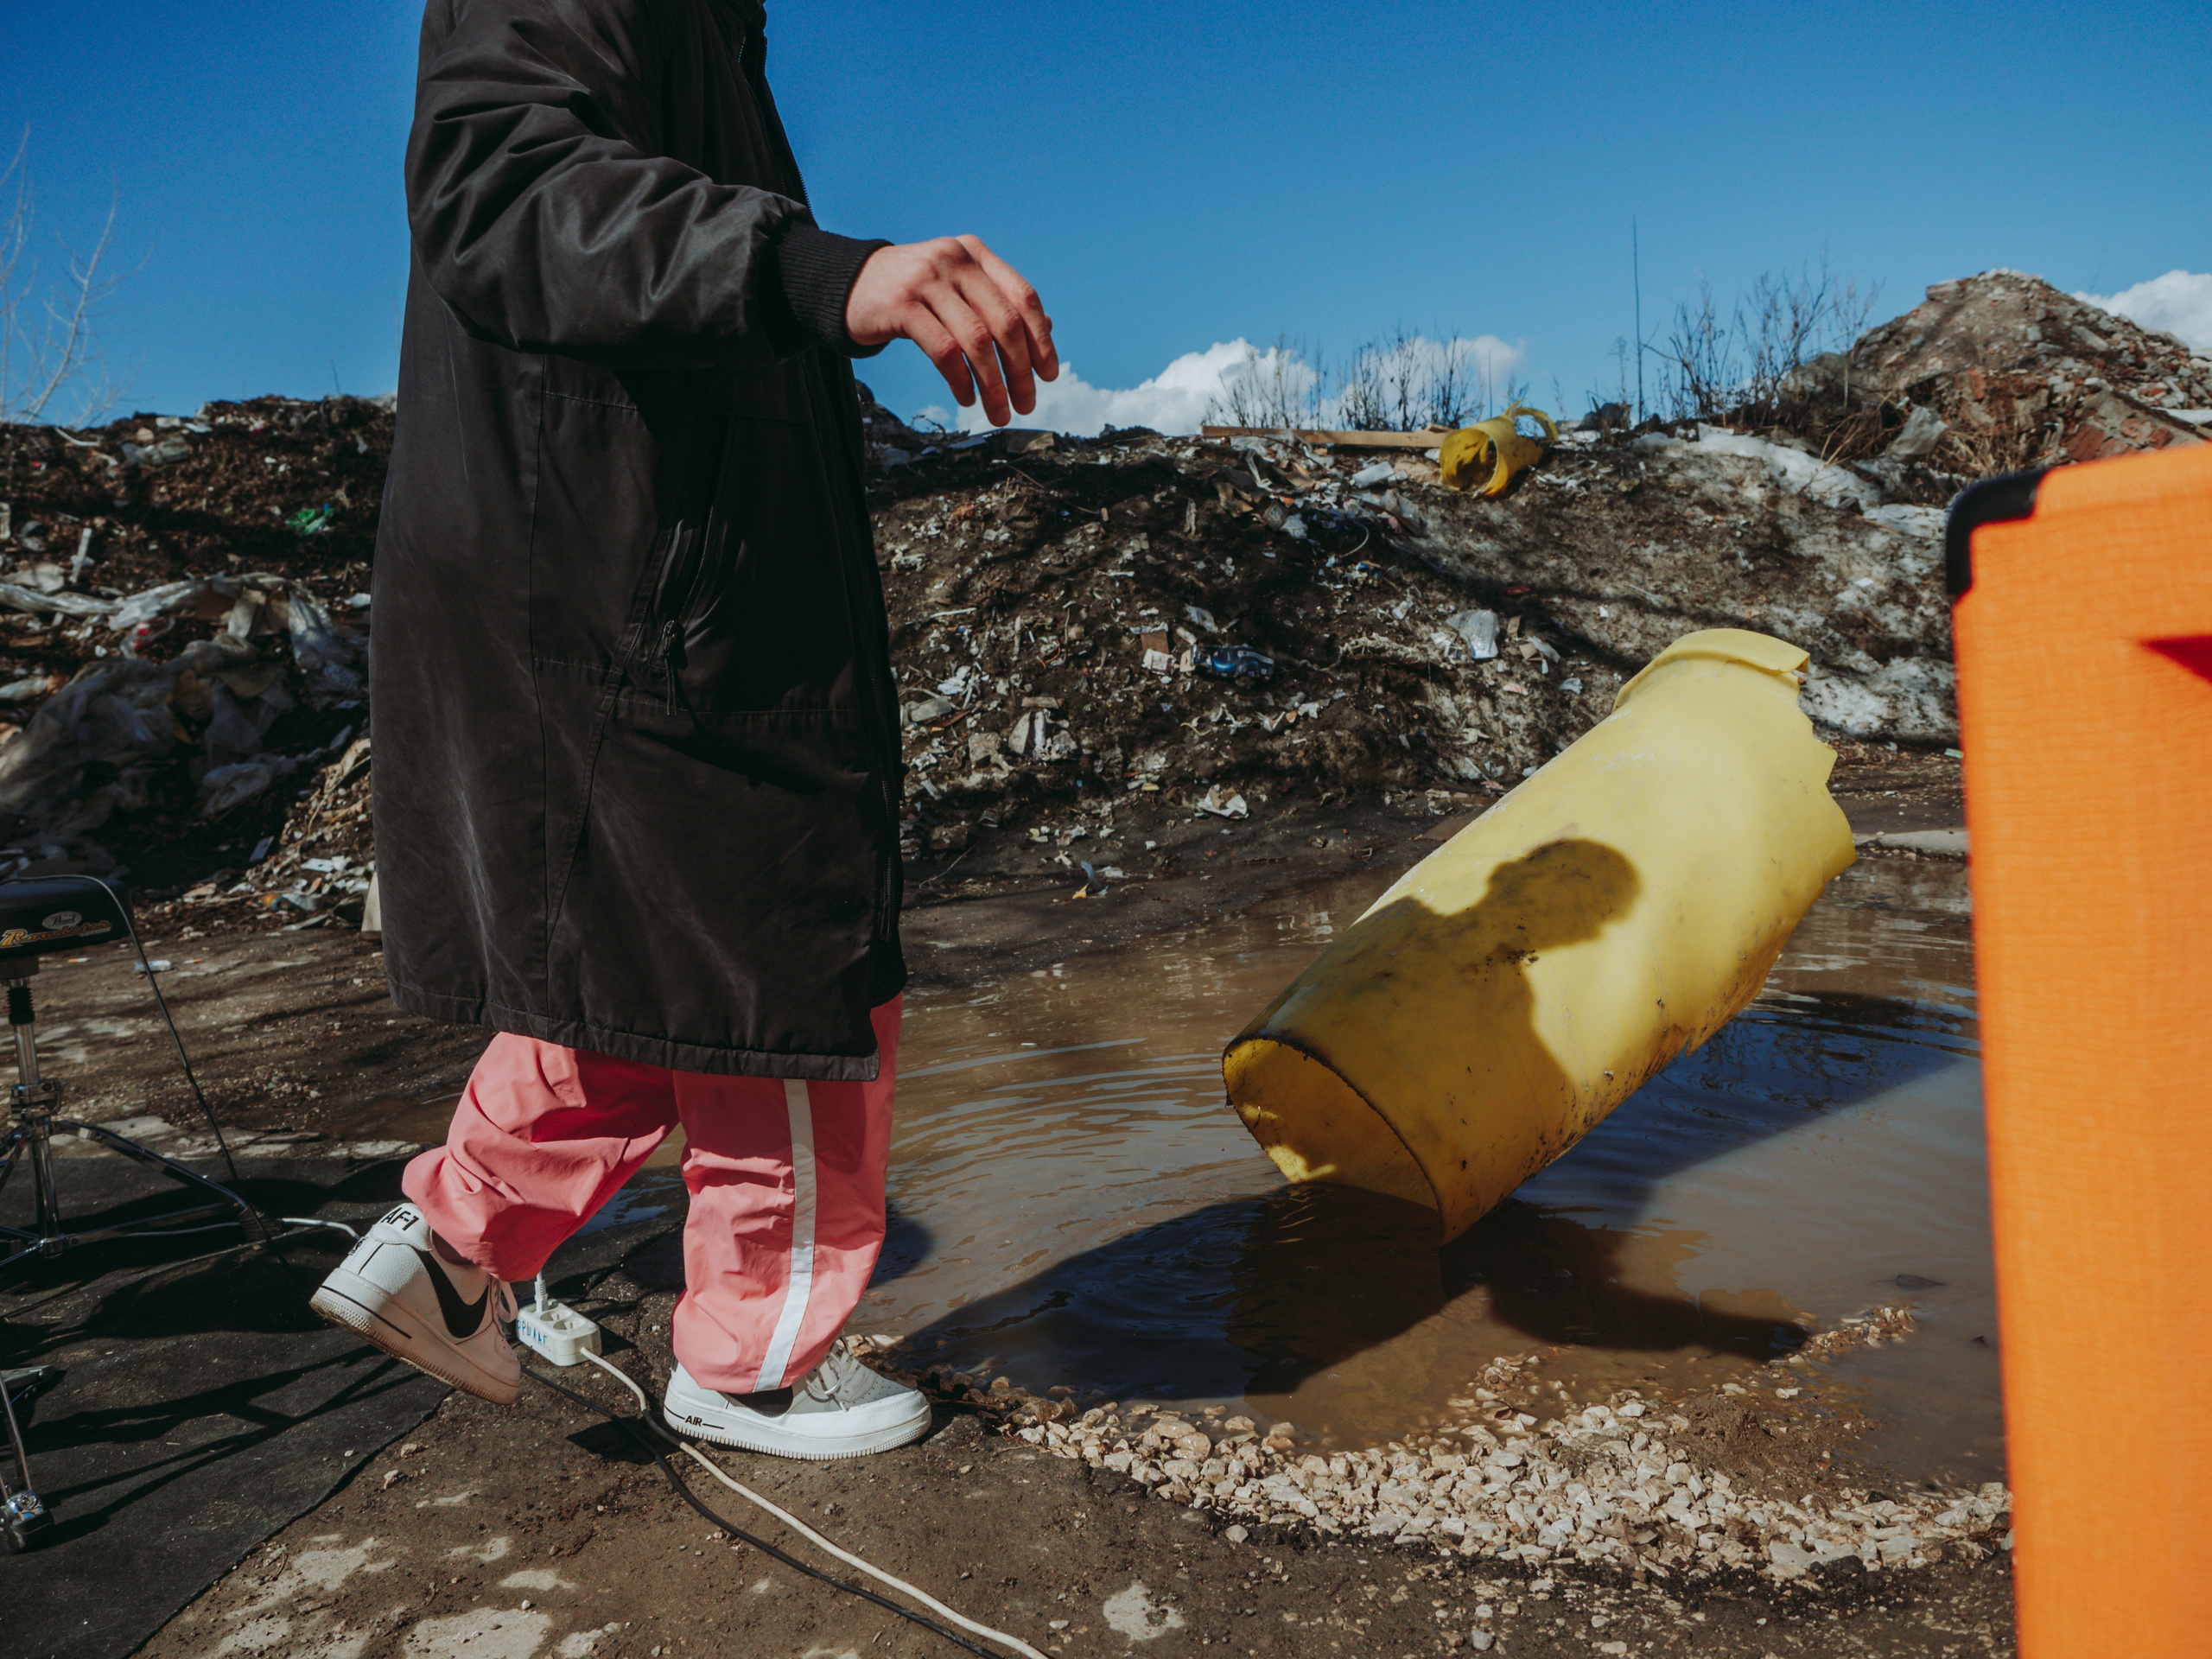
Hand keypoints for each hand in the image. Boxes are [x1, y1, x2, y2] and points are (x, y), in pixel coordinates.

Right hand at [845, 235, 1057, 427]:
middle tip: (1026, 404)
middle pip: (1005, 322)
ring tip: (999, 412)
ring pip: (977, 341)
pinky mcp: (901, 305)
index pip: (1024, 298)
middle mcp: (954, 259)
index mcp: (975, 253)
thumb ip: (996, 302)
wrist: (849, 285)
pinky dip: (961, 380)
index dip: (1041, 340)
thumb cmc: (912, 293)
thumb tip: (1047, 329)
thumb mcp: (956, 288)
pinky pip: (944, 350)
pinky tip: (966, 398)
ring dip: (993, 384)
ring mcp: (926, 279)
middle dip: (1021, 371)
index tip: (1048, 376)